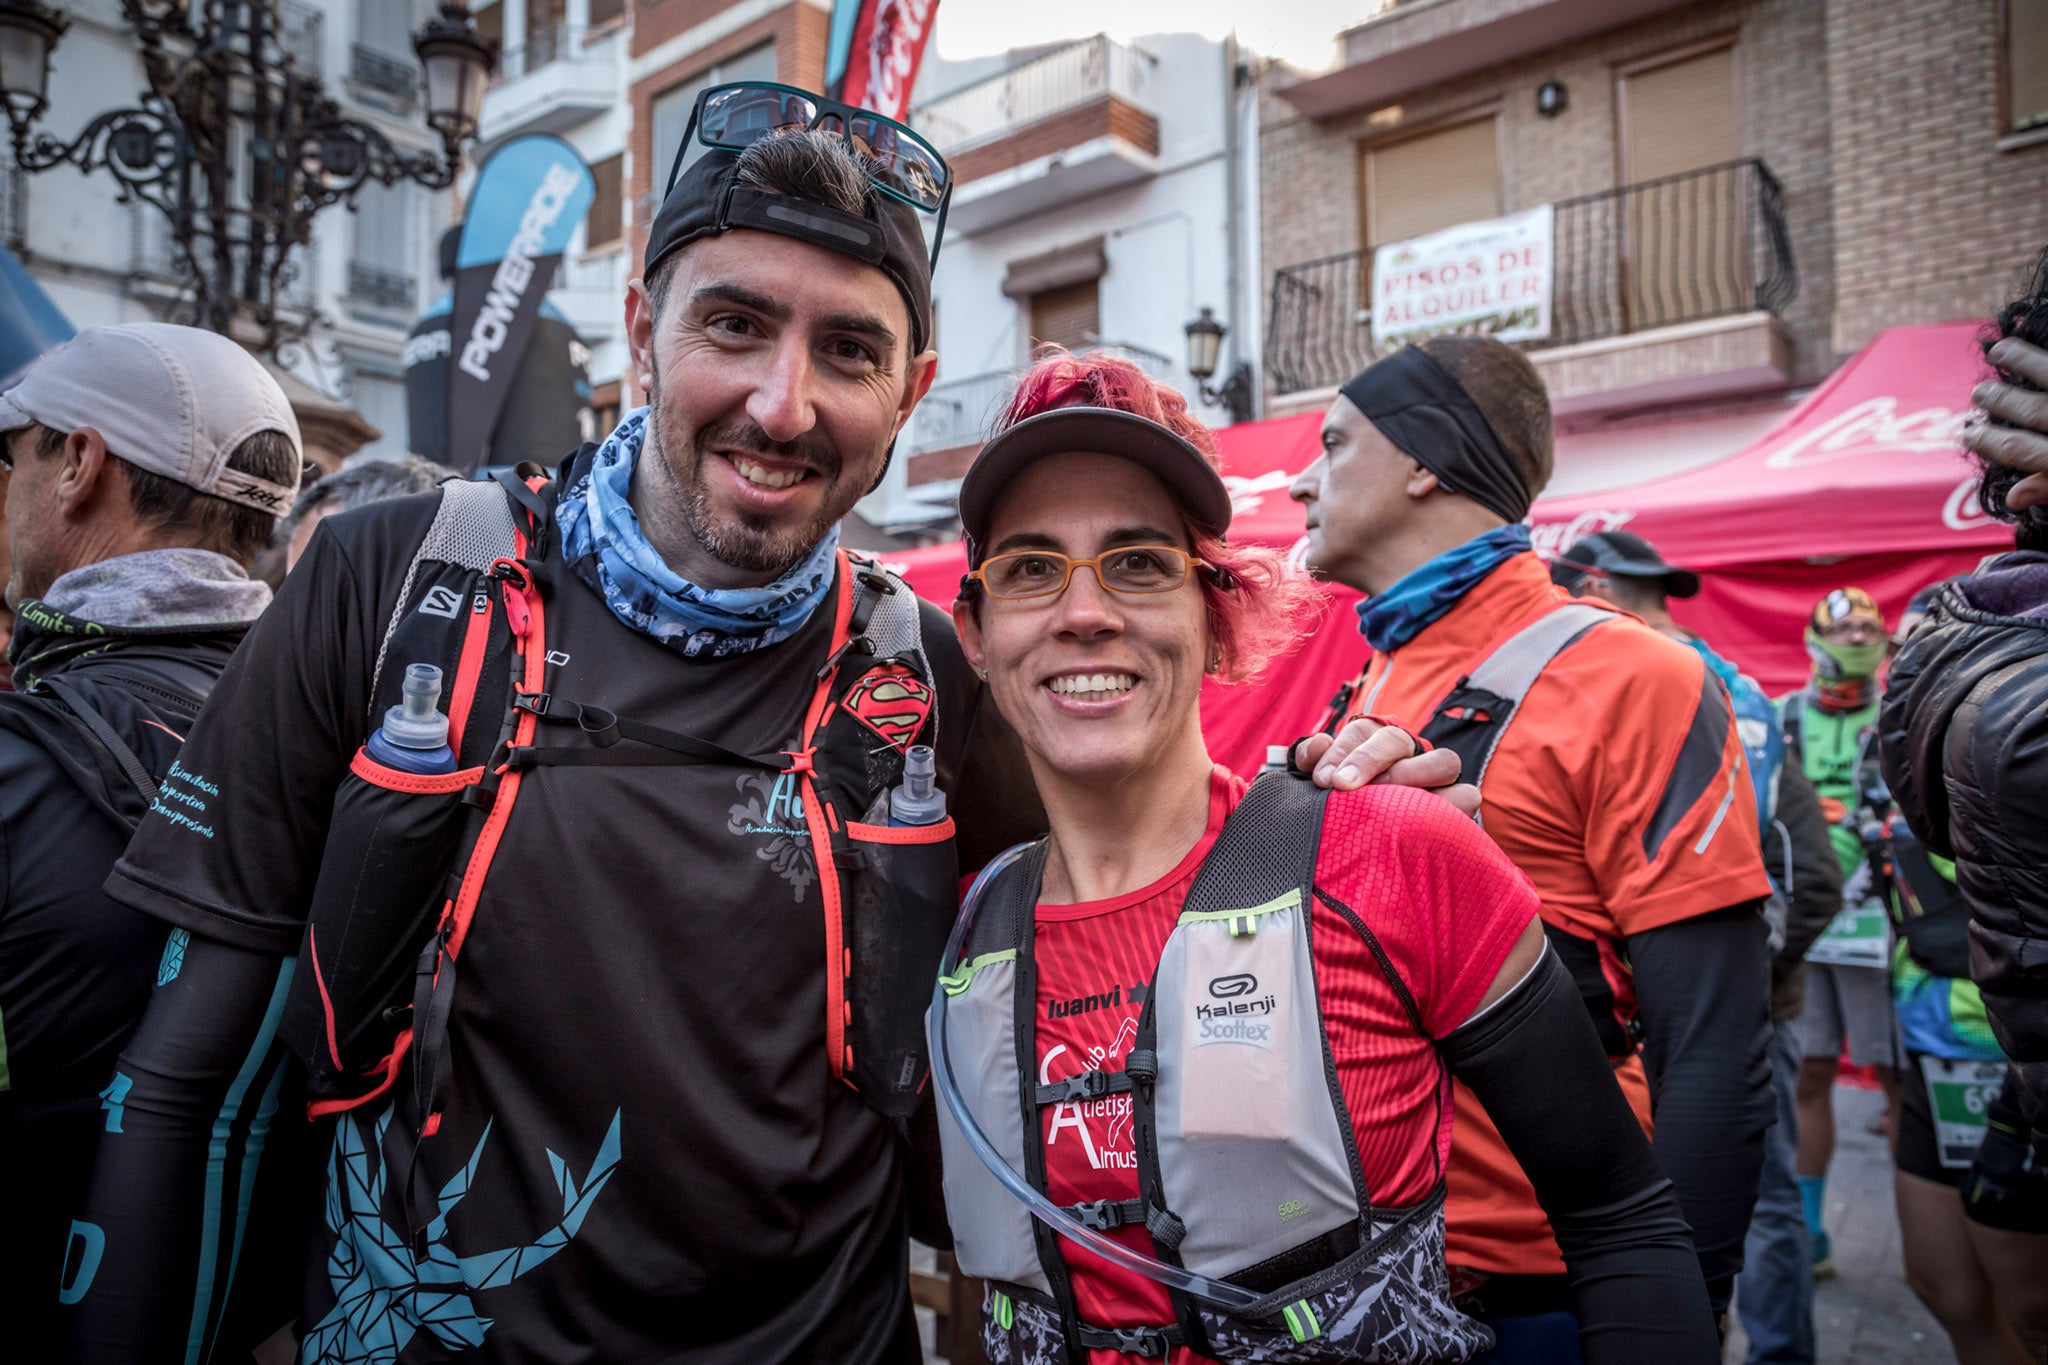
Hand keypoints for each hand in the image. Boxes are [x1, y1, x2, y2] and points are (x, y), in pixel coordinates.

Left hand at [1293, 717, 1480, 816]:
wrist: (1363, 846)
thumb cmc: (1343, 806)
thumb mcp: (1321, 781)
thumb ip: (1313, 761)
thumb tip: (1319, 743)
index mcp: (1373, 742)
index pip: (1362, 731)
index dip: (1342, 751)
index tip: (1325, 780)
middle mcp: (1408, 753)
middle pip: (1398, 739)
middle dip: (1370, 758)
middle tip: (1345, 787)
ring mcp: (1437, 777)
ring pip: (1443, 760)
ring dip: (1414, 775)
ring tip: (1388, 802)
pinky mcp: (1458, 804)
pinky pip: (1467, 795)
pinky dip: (1452, 805)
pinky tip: (1424, 825)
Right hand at [1967, 338, 2047, 509]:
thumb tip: (2014, 498)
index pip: (2019, 449)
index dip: (1989, 441)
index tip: (1969, 433)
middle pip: (2032, 410)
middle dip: (2000, 400)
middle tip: (1980, 393)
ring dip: (2023, 359)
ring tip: (2001, 349)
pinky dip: (2046, 354)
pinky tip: (2038, 340)